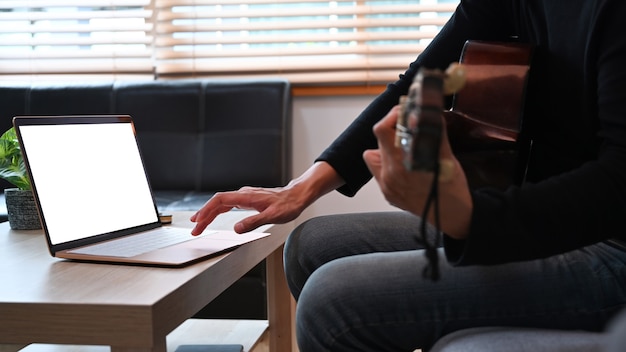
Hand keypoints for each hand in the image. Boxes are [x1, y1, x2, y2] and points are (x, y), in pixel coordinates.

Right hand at [190, 161, 344, 234]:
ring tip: (198, 224)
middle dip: (204, 215)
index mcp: (246, 197)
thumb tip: (236, 228)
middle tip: (194, 229)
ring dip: (209, 213)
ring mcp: (244, 196)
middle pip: (217, 202)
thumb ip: (254, 222)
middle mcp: (243, 194)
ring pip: (221, 203)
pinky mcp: (247, 200)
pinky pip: (227, 204)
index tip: (198, 221)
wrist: (297, 196)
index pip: (220, 200)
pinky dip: (218, 211)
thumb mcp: (273, 216)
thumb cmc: (288, 205)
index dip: (207, 210)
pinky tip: (213, 216)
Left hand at [362, 105, 472, 238]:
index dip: (393, 116)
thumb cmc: (452, 186)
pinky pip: (378, 170)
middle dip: (393, 129)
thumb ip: (433, 133)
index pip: (383, 130)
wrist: (452, 215)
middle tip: (408, 125)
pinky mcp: (387, 193)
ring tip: (406, 148)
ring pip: (376, 154)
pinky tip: (404, 165)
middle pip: (380, 140)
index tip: (405, 111)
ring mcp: (386, 185)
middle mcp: (390, 175)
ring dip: (389, 146)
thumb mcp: (447, 156)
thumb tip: (427, 111)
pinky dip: (388, 162)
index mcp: (403, 163)